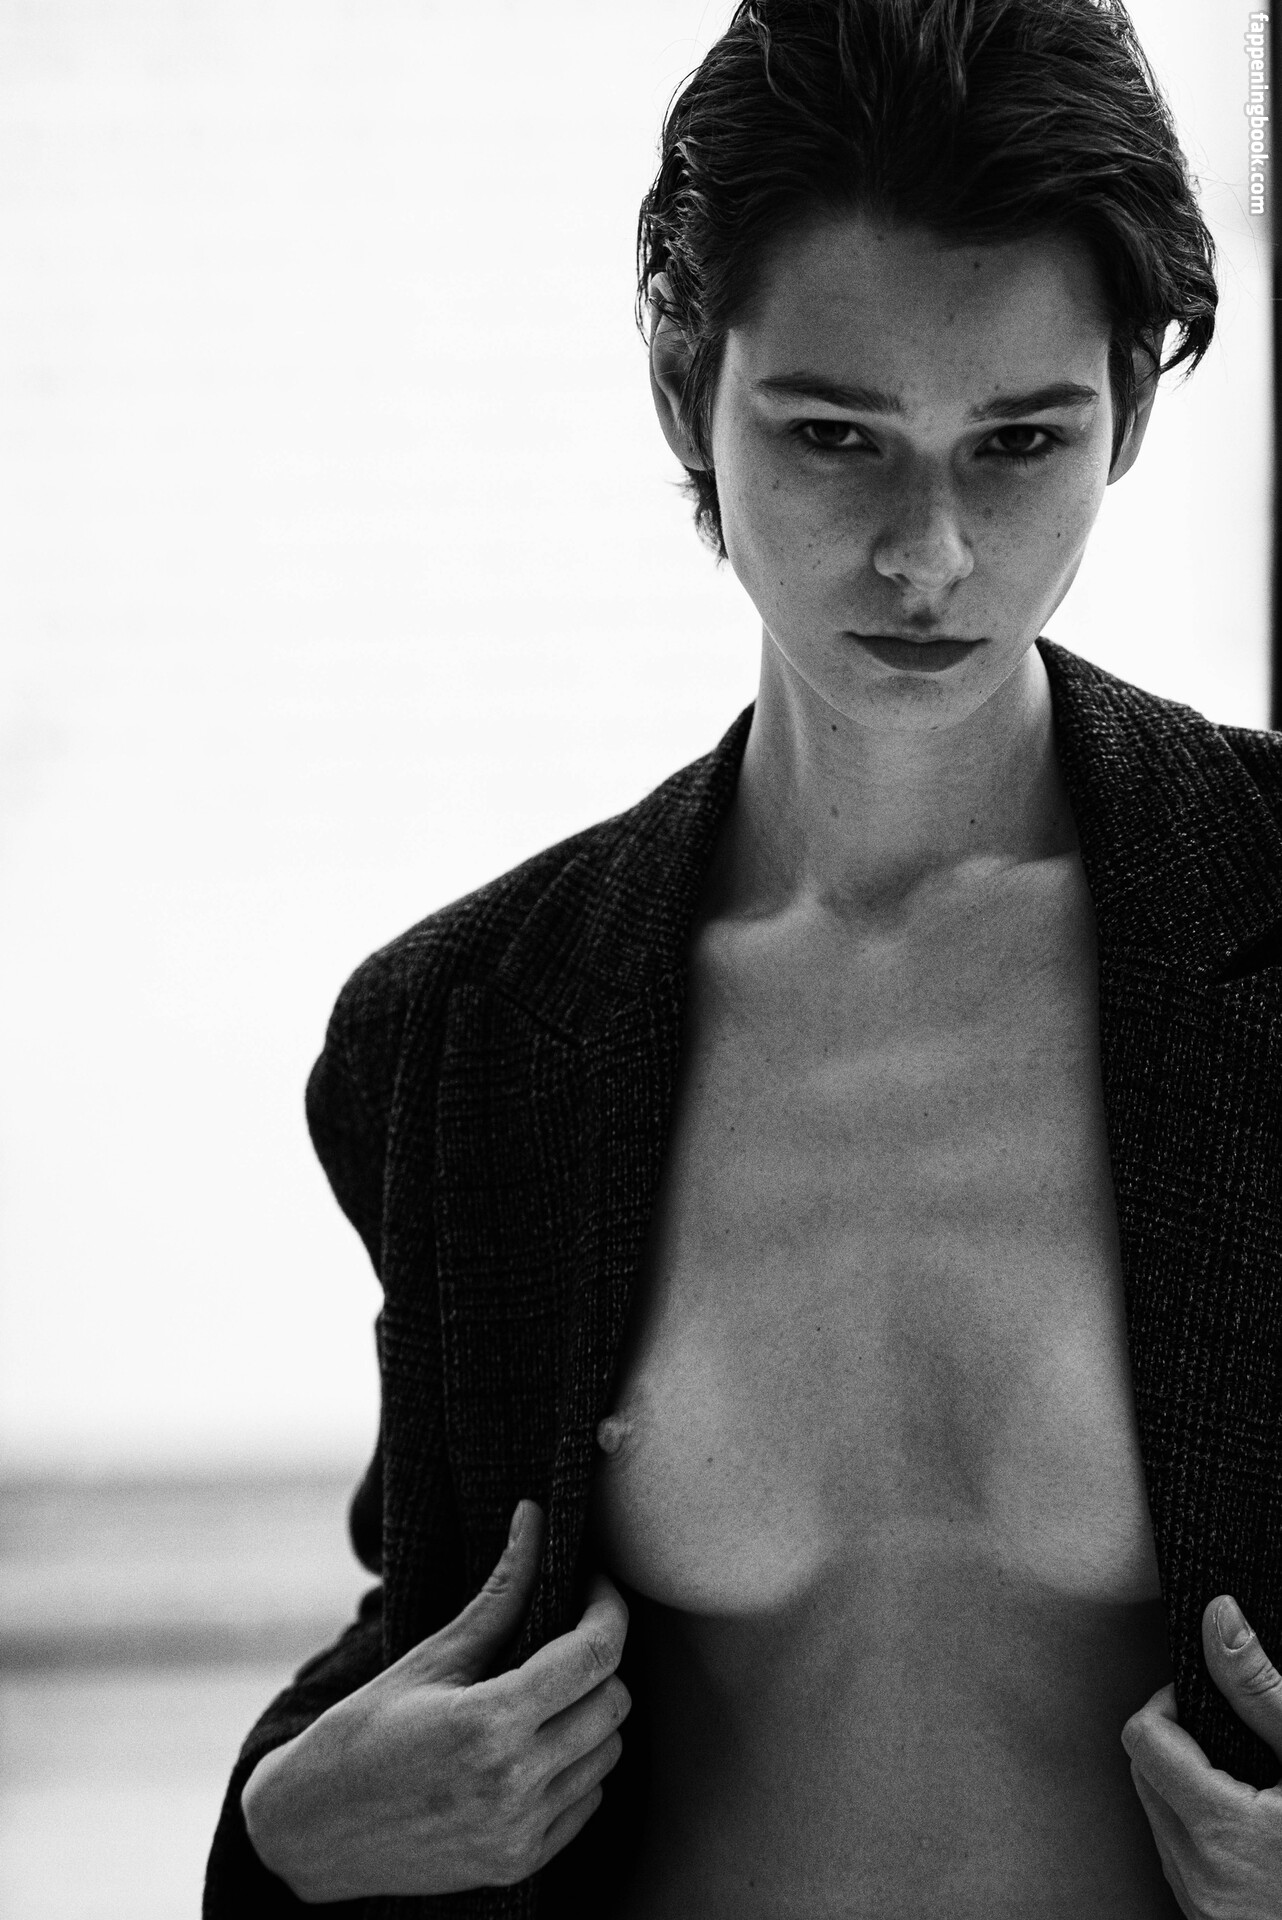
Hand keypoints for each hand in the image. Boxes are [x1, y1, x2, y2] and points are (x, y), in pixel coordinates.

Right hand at [241, 1501, 629, 1899]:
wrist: (311, 1831)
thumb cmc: (363, 1730)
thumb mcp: (431, 1656)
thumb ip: (500, 1591)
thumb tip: (534, 1517)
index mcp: (490, 1723)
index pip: (595, 1654)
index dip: (607, 1607)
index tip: (592, 1584)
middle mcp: (514, 1784)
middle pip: (613, 1702)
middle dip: (598, 1657)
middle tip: (564, 1632)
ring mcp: (520, 1832)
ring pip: (608, 1752)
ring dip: (590, 1712)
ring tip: (545, 1690)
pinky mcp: (519, 1863)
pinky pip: (587, 1799)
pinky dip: (576, 1765)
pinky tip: (535, 1743)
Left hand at [1121, 1595, 1281, 1917]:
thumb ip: (1260, 1691)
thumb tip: (1220, 1618)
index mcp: (1220, 1831)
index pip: (1143, 1736)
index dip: (1171, 1705)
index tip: (1209, 1703)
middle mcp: (1198, 1876)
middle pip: (1142, 1773)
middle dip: (1176, 1743)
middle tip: (1232, 1739)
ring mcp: (1199, 1904)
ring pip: (1156, 1816)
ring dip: (1184, 1787)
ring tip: (1246, 1781)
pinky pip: (1178, 1856)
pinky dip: (1198, 1830)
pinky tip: (1247, 1825)